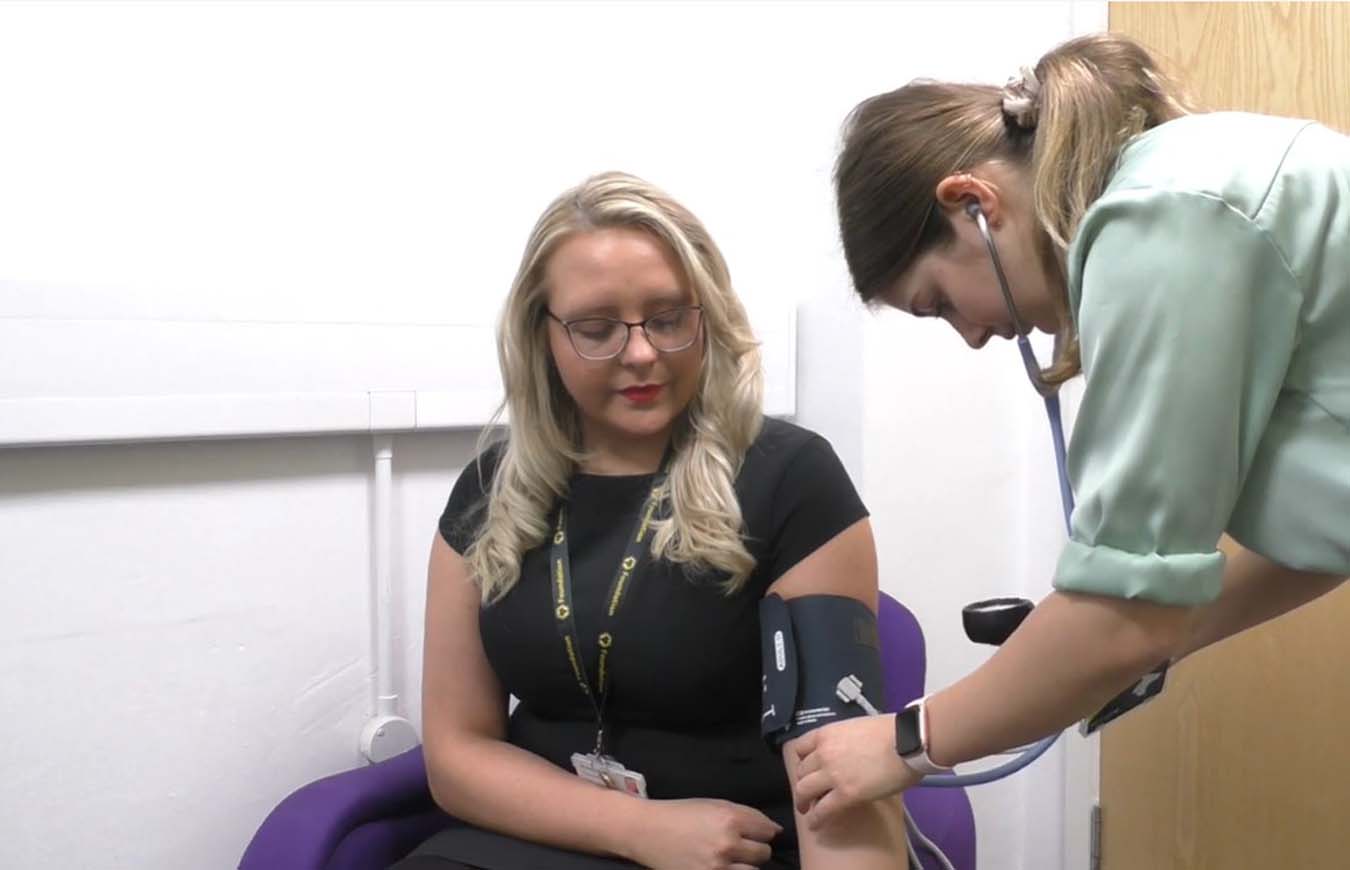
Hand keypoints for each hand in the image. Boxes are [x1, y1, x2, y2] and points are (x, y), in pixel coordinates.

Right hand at [626, 797, 782, 869]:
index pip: (767, 830)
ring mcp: (718, 866)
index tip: (754, 833)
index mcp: (730, 818)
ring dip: (746, 865)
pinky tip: (723, 865)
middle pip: (763, 853)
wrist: (647, 831)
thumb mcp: (715, 805)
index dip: (763, 831)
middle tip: (741, 846)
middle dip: (756, 849)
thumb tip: (775, 830)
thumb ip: (747, 816)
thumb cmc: (682, 813)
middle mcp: (727, 843)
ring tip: (732, 858)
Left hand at [791, 714, 920, 829]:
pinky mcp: (845, 794)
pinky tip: (815, 824)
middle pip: (801, 772)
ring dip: (803, 802)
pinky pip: (822, 810)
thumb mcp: (857, 728)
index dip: (801, 761)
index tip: (805, 770)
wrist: (907, 742)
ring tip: (806, 810)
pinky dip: (815, 819)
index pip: (799, 748)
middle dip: (802, 783)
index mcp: (826, 733)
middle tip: (807, 793)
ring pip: (804, 790)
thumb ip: (844, 741)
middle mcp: (823, 753)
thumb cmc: (890, 731)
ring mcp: (832, 774)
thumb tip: (847, 753)